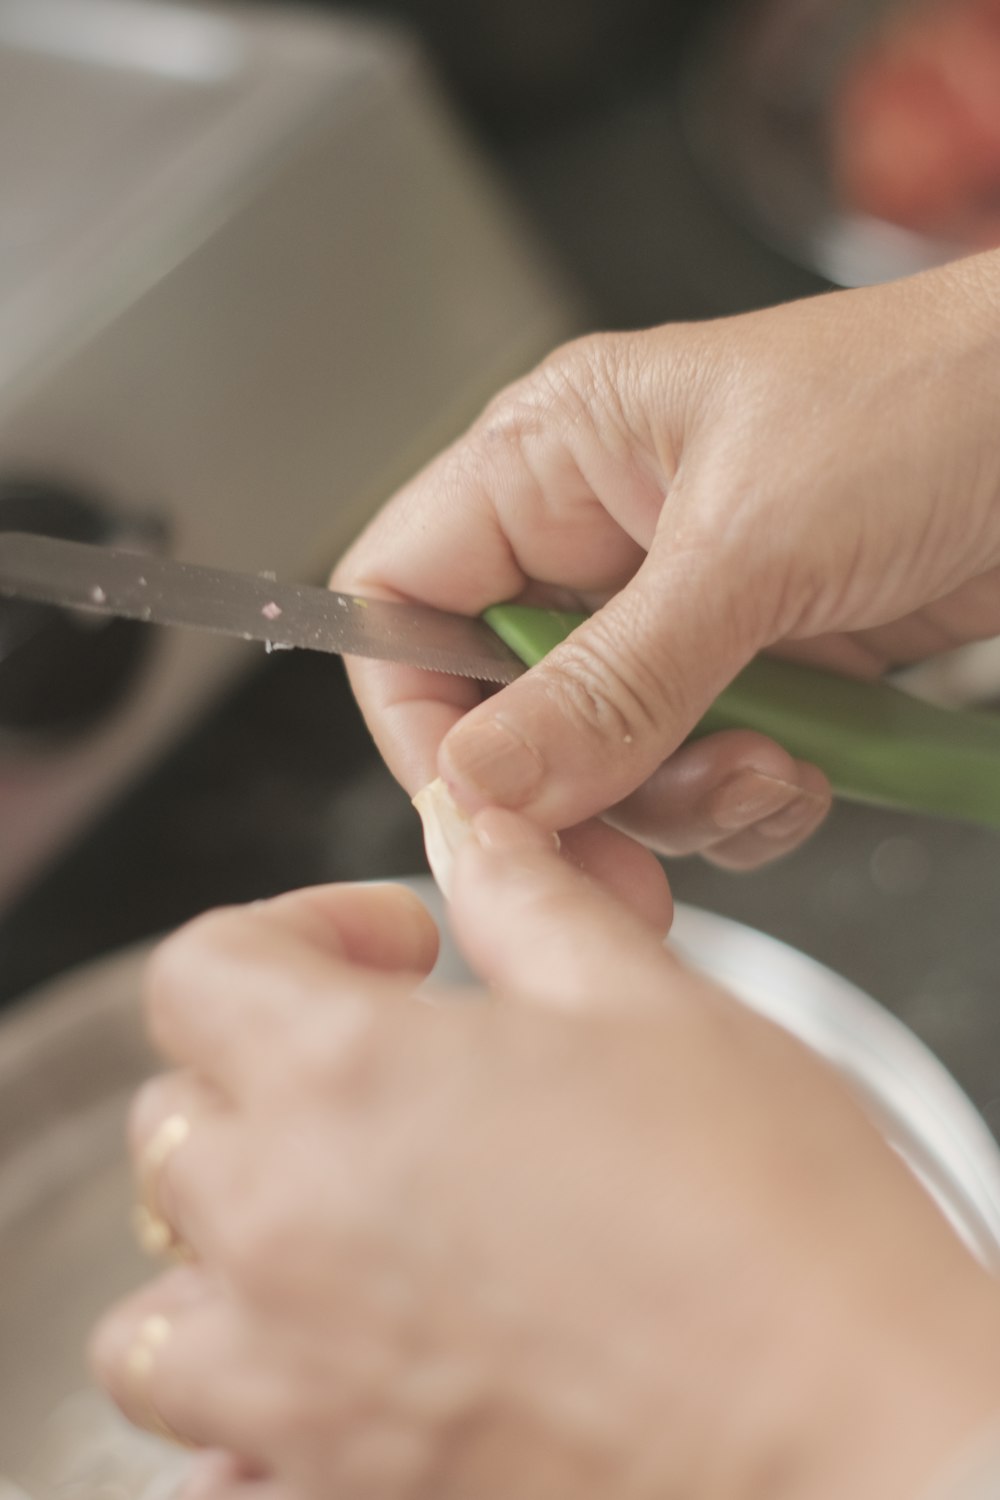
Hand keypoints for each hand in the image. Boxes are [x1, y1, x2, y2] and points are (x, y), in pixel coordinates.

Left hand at [92, 824, 999, 1499]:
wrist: (847, 1430)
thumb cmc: (766, 1215)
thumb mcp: (645, 998)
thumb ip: (524, 898)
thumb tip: (473, 828)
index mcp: (345, 1077)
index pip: (200, 971)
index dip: (297, 933)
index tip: (394, 955)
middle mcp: (284, 1230)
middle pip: (178, 1122)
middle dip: (272, 1073)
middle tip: (395, 1076)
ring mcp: (293, 1382)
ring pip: (159, 1302)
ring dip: (230, 1246)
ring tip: (346, 1224)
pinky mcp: (336, 1489)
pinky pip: (212, 1452)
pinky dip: (247, 1403)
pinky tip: (344, 1366)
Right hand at [334, 250, 999, 885]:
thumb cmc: (937, 400)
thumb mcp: (753, 544)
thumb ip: (611, 679)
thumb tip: (481, 777)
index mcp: (554, 458)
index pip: (402, 595)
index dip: (417, 710)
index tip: (482, 802)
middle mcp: (599, 541)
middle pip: (503, 709)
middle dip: (575, 787)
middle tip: (635, 840)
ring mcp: (677, 616)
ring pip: (603, 765)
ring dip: (682, 800)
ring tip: (774, 765)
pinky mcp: (752, 671)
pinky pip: (698, 779)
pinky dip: (748, 803)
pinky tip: (809, 766)